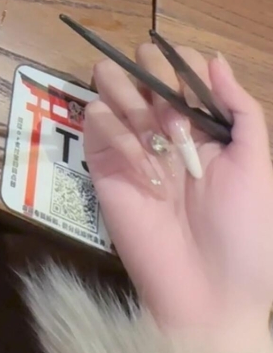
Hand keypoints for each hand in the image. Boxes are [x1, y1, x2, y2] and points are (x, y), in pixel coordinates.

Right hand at [84, 44, 272, 352]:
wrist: (209, 293)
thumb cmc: (245, 235)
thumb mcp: (257, 169)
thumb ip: (241, 110)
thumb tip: (215, 59)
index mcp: (200, 121)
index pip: (179, 62)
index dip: (184, 67)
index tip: (196, 97)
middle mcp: (161, 122)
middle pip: (139, 59)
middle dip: (159, 82)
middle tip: (179, 127)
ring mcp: (128, 138)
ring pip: (109, 78)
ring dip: (136, 104)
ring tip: (159, 145)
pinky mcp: (101, 161)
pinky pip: (96, 119)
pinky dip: (120, 137)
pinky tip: (145, 174)